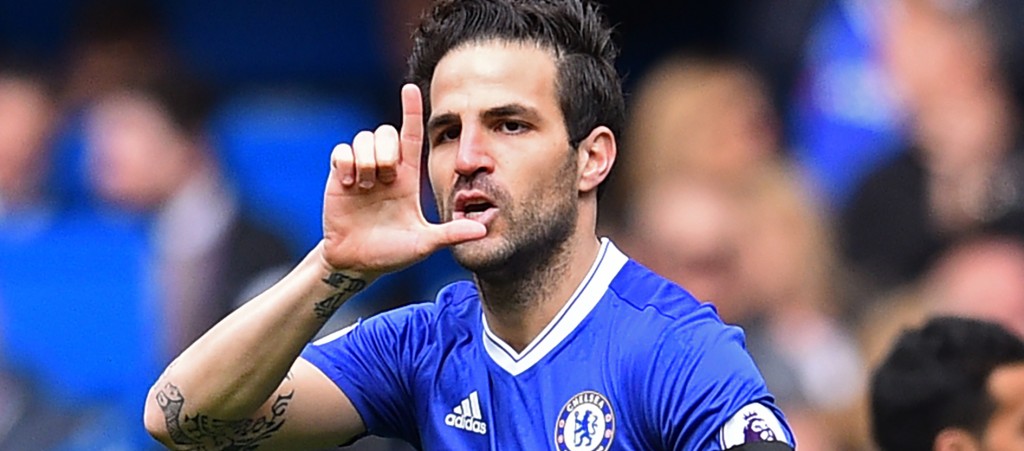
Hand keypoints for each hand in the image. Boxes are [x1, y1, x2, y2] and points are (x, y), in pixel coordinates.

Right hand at [319, 84, 485, 274]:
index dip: (411, 111)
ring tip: (367, 187)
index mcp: (408, 177)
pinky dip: (347, 164)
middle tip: (385, 180)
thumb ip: (450, 234)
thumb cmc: (391, 252)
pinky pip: (341, 151)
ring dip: (367, 161)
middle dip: (386, 151)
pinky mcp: (339, 176)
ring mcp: (361, 170)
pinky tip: (351, 185)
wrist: (357, 263)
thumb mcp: (424, 243)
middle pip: (386, 133)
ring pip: (364, 139)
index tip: (410, 88)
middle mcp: (386, 168)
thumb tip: (482, 230)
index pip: (412, 135)